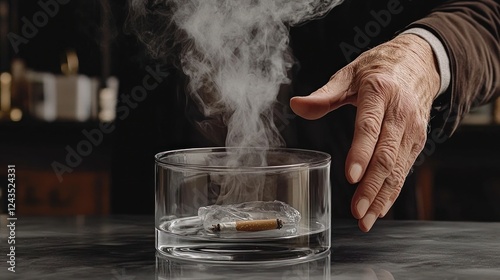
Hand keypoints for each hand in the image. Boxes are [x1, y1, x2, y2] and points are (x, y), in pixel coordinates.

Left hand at [290, 34, 439, 231]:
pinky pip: (405, 169)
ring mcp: (412, 129)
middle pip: (386, 155)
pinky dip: (392, 191)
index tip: (350, 176)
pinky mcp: (418, 140)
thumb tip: (296, 105)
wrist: (420, 62)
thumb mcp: (350, 73)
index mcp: (379, 92)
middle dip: (371, 187)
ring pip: (398, 168)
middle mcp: (400, 113)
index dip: (361, 152)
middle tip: (356, 211)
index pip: (370, 127)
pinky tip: (380, 208)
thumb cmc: (379, 68)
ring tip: (366, 219)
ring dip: (382, 197)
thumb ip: (324, 95)